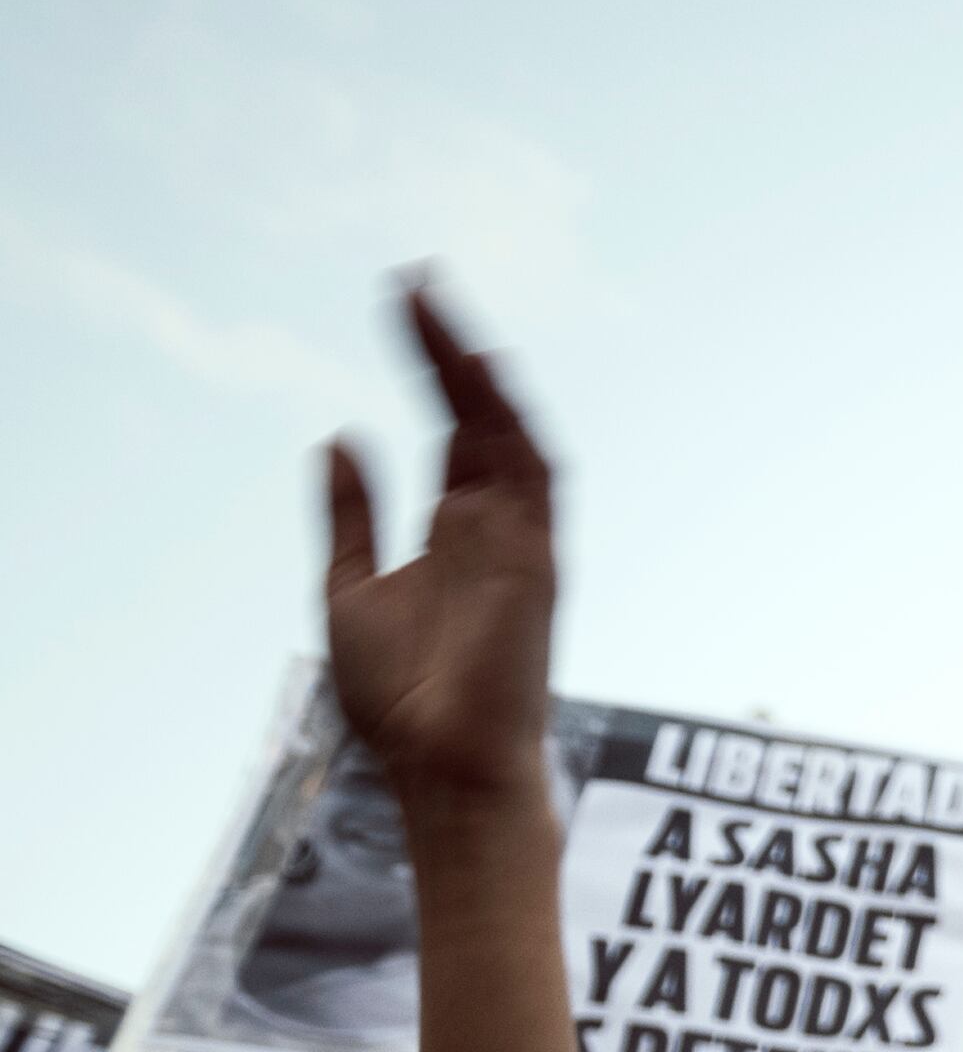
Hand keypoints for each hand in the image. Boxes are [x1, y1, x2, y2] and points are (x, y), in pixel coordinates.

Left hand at [324, 280, 557, 821]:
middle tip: (416, 283)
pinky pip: (533, 477)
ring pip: (508, 433)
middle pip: (480, 417)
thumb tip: (339, 436)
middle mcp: (494, 528)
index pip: (452, 430)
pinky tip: (478, 372)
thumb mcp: (349, 587)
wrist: (444, 768)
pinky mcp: (533, 561)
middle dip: (450, 352)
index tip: (405, 306)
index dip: (431, 367)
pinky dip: (509, 422)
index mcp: (456, 534)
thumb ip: (352, 515)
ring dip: (475, 371)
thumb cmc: (403, 701)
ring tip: (435, 308)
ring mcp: (519, 542)